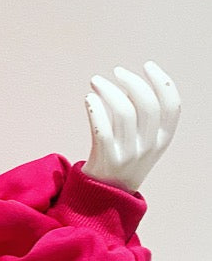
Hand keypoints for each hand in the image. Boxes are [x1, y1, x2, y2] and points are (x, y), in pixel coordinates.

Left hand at [83, 61, 179, 193]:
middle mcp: (149, 147)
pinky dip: (95, 109)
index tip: (148, 65)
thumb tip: (128, 82)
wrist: (105, 195)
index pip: (172, 106)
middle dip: (132, 82)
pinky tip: (89, 99)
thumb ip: (142, 118)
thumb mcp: (143, 142)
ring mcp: (129, 154)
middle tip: (116, 71)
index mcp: (162, 140)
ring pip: (123, 113)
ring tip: (95, 82)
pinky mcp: (107, 159)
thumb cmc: (122, 159)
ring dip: (109, 91)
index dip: (163, 82)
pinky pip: (102, 129)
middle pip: (147, 105)